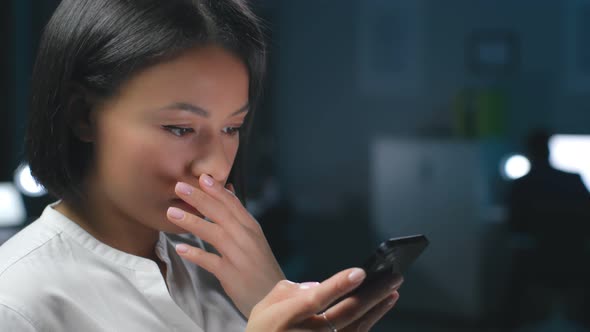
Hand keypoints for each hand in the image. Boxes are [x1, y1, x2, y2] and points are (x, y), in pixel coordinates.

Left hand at [166, 174, 284, 317]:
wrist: (274, 297)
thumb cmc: (260, 267)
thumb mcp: (253, 238)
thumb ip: (238, 216)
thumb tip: (228, 190)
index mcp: (251, 228)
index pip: (233, 204)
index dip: (216, 190)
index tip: (201, 176)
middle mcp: (247, 238)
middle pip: (221, 213)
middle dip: (200, 198)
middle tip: (179, 186)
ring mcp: (240, 256)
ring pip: (215, 233)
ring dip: (193, 221)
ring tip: (171, 212)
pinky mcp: (232, 275)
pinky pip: (211, 262)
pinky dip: (196, 254)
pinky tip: (181, 248)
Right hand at [247, 268, 401, 331]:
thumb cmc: (264, 330)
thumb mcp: (266, 306)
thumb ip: (291, 291)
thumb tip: (319, 286)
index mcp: (286, 318)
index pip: (316, 300)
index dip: (338, 286)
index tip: (360, 272)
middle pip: (346, 314)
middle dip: (373, 293)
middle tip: (393, 277)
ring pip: (357, 328)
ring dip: (378, 308)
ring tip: (393, 290)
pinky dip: (370, 321)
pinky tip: (379, 308)